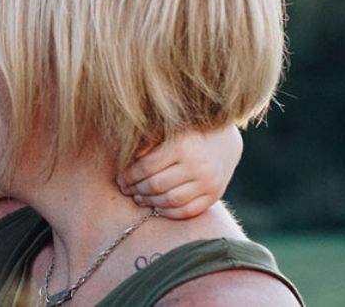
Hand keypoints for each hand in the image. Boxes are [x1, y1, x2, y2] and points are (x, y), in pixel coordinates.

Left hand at [116, 124, 242, 218]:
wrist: (224, 142)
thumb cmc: (186, 135)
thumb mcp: (167, 132)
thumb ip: (147, 144)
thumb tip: (128, 162)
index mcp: (182, 145)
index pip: (147, 167)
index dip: (129, 176)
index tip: (120, 179)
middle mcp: (198, 164)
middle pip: (157, 185)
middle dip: (137, 190)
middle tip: (126, 190)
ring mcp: (208, 182)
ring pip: (171, 200)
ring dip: (150, 202)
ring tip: (139, 198)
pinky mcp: (215, 195)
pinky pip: (187, 211)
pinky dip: (169, 212)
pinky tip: (157, 207)